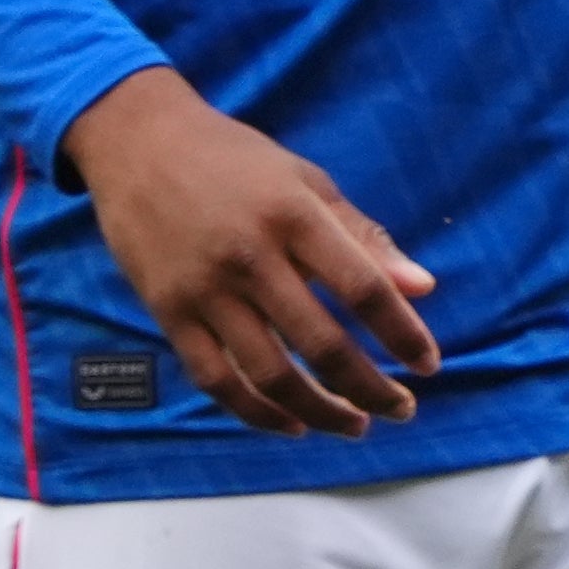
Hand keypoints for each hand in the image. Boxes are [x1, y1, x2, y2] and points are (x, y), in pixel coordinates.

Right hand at [59, 68, 442, 435]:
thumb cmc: (236, 161)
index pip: (363, 288)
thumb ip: (364, 237)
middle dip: (370, 388)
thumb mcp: (307, 180)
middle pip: (321, 343)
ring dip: (320, 411)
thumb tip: (423, 288)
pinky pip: (215, 380)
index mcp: (294, 216)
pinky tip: (292, 424)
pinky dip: (257, 412)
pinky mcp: (168, 313)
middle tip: (401, 409)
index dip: (403, 333)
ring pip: (270, 374)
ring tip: (354, 425)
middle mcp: (250, 257)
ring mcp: (204, 290)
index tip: (429, 364)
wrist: (139, 143)